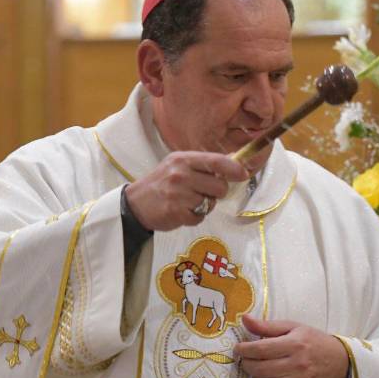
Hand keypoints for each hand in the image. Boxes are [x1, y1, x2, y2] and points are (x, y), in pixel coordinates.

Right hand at [125, 151, 248, 230]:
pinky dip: (194, 217)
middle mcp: (181, 174)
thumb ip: (202, 164)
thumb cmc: (161, 183)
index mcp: (183, 160)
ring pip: (210, 203)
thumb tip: (233, 164)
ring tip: (188, 202)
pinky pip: (200, 217)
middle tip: (203, 192)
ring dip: (204, 206)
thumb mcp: (177, 165)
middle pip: (220, 186)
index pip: (216, 161)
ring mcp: (178, 194)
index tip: (243, 174)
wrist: (135, 203)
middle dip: (217, 192)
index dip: (234, 168)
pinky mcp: (176, 212)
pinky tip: (181, 211)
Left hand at [234, 316, 349, 377]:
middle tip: (245, 360)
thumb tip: (244, 319)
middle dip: (247, 364)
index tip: (238, 348)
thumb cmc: (313, 341)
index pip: (261, 349)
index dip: (244, 350)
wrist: (339, 362)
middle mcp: (298, 364)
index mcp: (295, 344)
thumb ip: (267, 325)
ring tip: (257, 370)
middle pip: (261, 368)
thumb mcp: (293, 327)